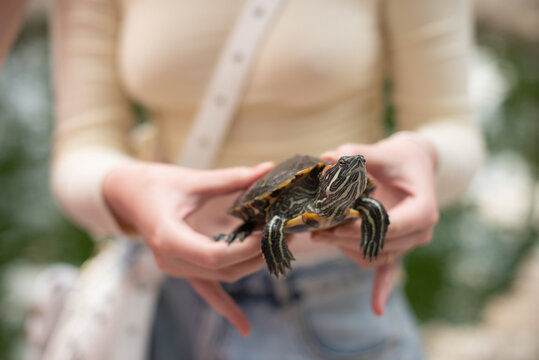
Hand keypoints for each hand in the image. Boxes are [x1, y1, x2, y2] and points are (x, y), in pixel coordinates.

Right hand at [103, 161, 274, 335]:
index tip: (268, 233)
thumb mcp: (191, 180)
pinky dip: (227, 308)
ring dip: (252, 266)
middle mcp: (171, 260)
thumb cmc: (154, 184)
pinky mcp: (183, 268)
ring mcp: (176, 268)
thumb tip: (267, 170)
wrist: (127, 195)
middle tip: (286, 235)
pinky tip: (244, 327)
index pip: (212, 255)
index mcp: (167, 238)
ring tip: (280, 246)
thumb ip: (229, 179)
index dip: (244, 249)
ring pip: (221, 277)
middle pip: (222, 269)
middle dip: (257, 255)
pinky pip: (207, 292)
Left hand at [312, 133, 438, 314]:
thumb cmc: (400, 158)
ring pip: (376, 256)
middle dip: (345, 237)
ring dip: (348, 248)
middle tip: (316, 228)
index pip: (390, 226)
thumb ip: (357, 154)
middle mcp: (421, 232)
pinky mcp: (399, 247)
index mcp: (423, 210)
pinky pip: (390, 271)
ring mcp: (410, 243)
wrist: (415, 166)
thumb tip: (325, 157)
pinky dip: (382, 288)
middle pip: (380, 244)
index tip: (334, 222)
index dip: (361, 228)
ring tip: (321, 234)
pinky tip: (376, 309)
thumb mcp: (382, 151)